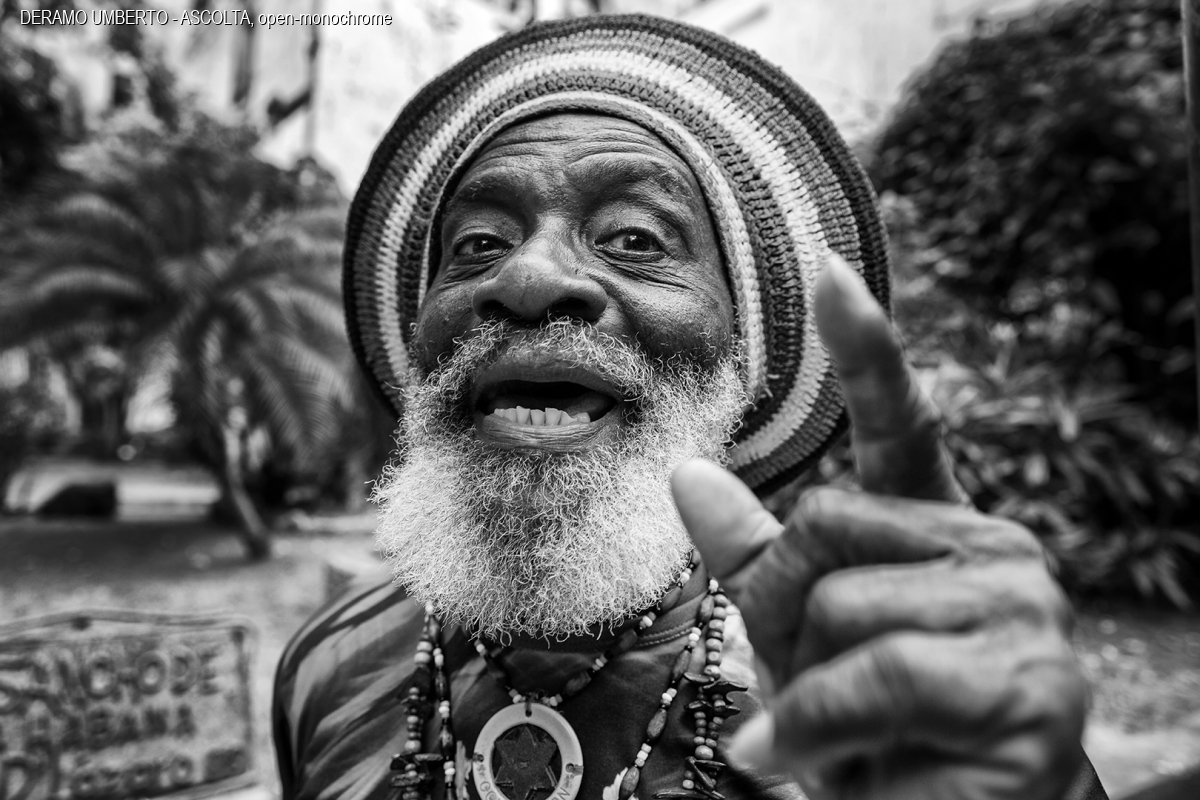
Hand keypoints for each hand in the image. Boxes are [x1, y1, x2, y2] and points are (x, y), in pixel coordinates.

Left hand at [671, 254, 1086, 799]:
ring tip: (828, 739)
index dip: (864, 348)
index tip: (826, 266)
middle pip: (822, 529)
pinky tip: (827, 767)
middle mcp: (996, 554)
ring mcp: (1022, 618)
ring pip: (839, 604)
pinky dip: (818, 729)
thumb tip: (685, 472)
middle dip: (779, 617)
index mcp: (940, 532)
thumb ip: (758, 557)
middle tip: (800, 690)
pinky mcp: (1028, 690)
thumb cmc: (874, 733)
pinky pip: (873, 673)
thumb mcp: (800, 639)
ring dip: (802, 692)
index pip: (903, 426)